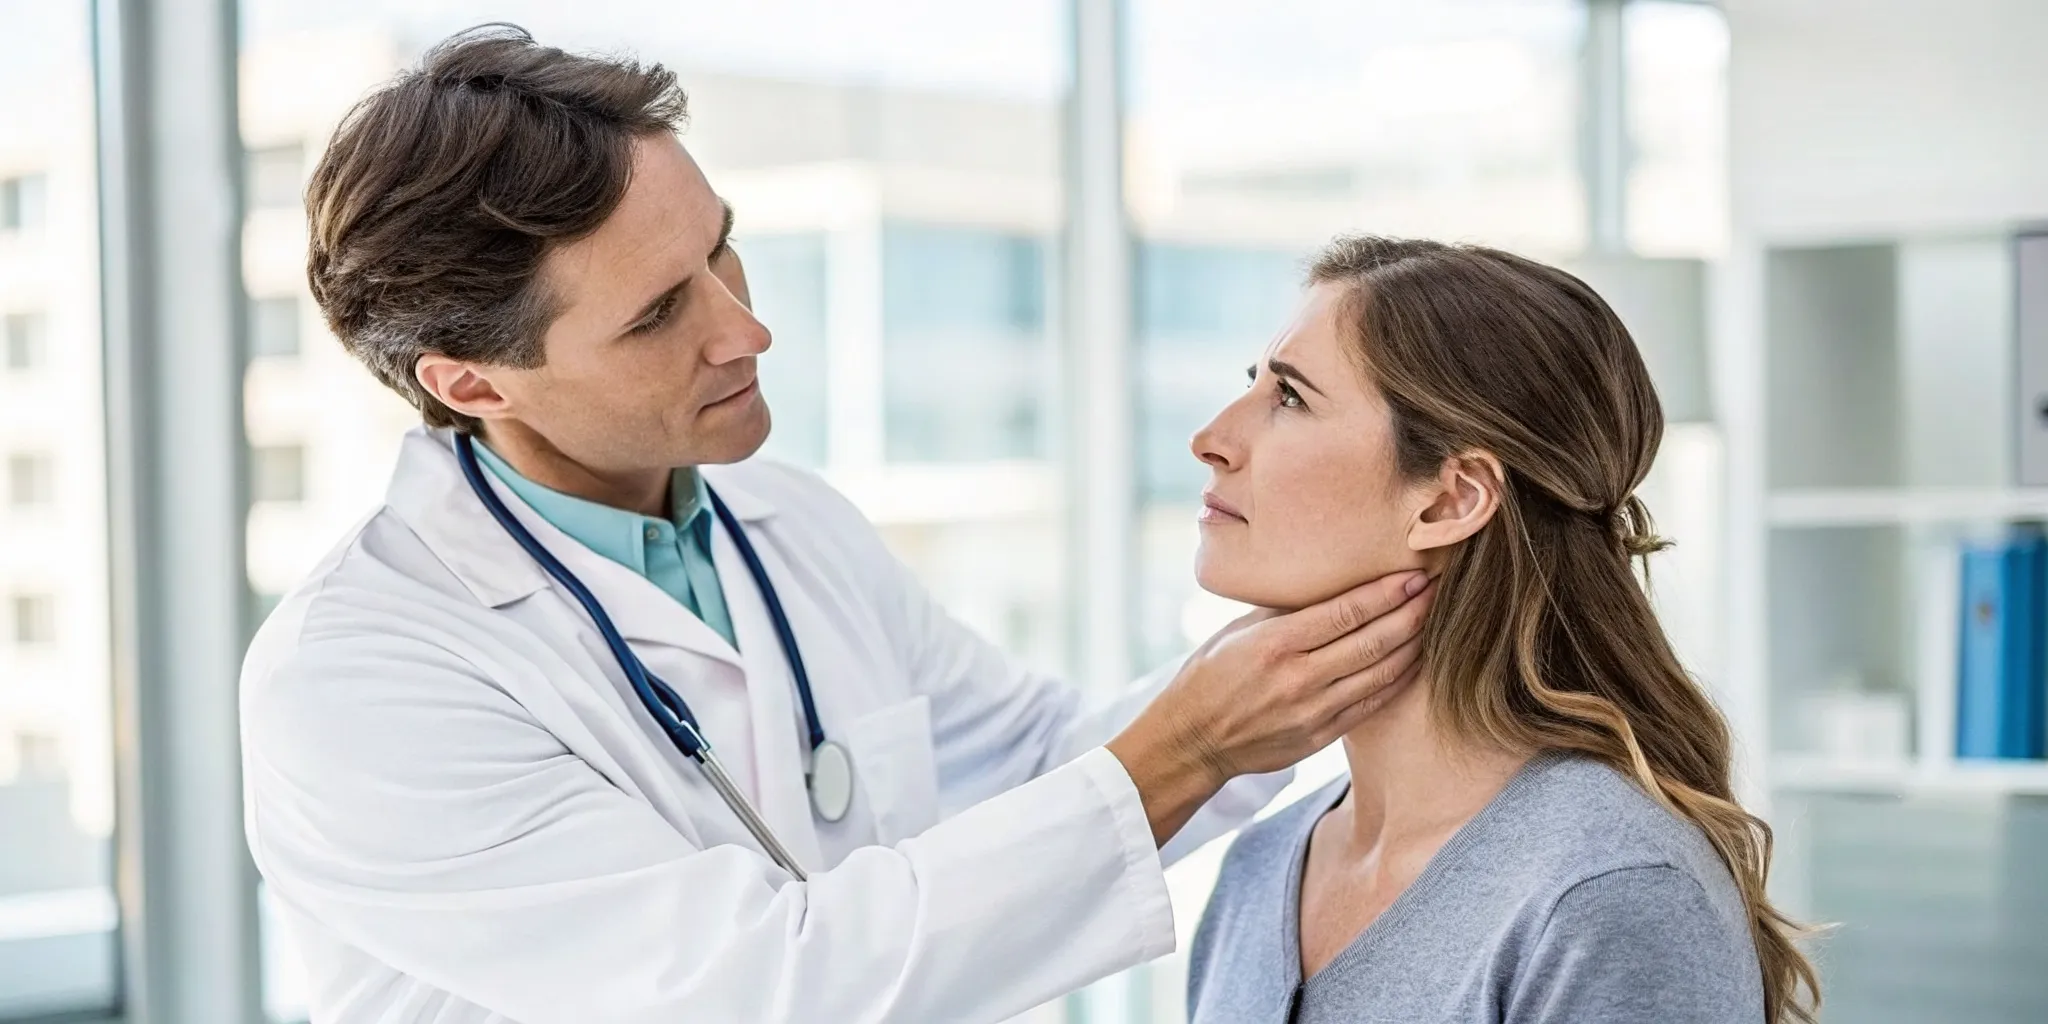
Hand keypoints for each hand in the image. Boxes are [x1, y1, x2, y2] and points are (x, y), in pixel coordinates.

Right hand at [1105, 571, 1433, 844]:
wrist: (1192, 740)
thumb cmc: (1209, 675)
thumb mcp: (1237, 630)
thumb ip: (1284, 611)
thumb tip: (1331, 584)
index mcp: (1275, 644)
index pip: (1347, 612)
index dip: (1387, 593)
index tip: (1415, 575)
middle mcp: (1298, 678)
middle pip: (1373, 641)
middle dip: (1412, 614)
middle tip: (1436, 591)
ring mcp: (1313, 712)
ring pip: (1381, 674)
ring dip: (1413, 646)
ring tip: (1432, 622)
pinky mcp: (1321, 736)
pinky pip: (1372, 704)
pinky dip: (1398, 680)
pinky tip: (1413, 660)